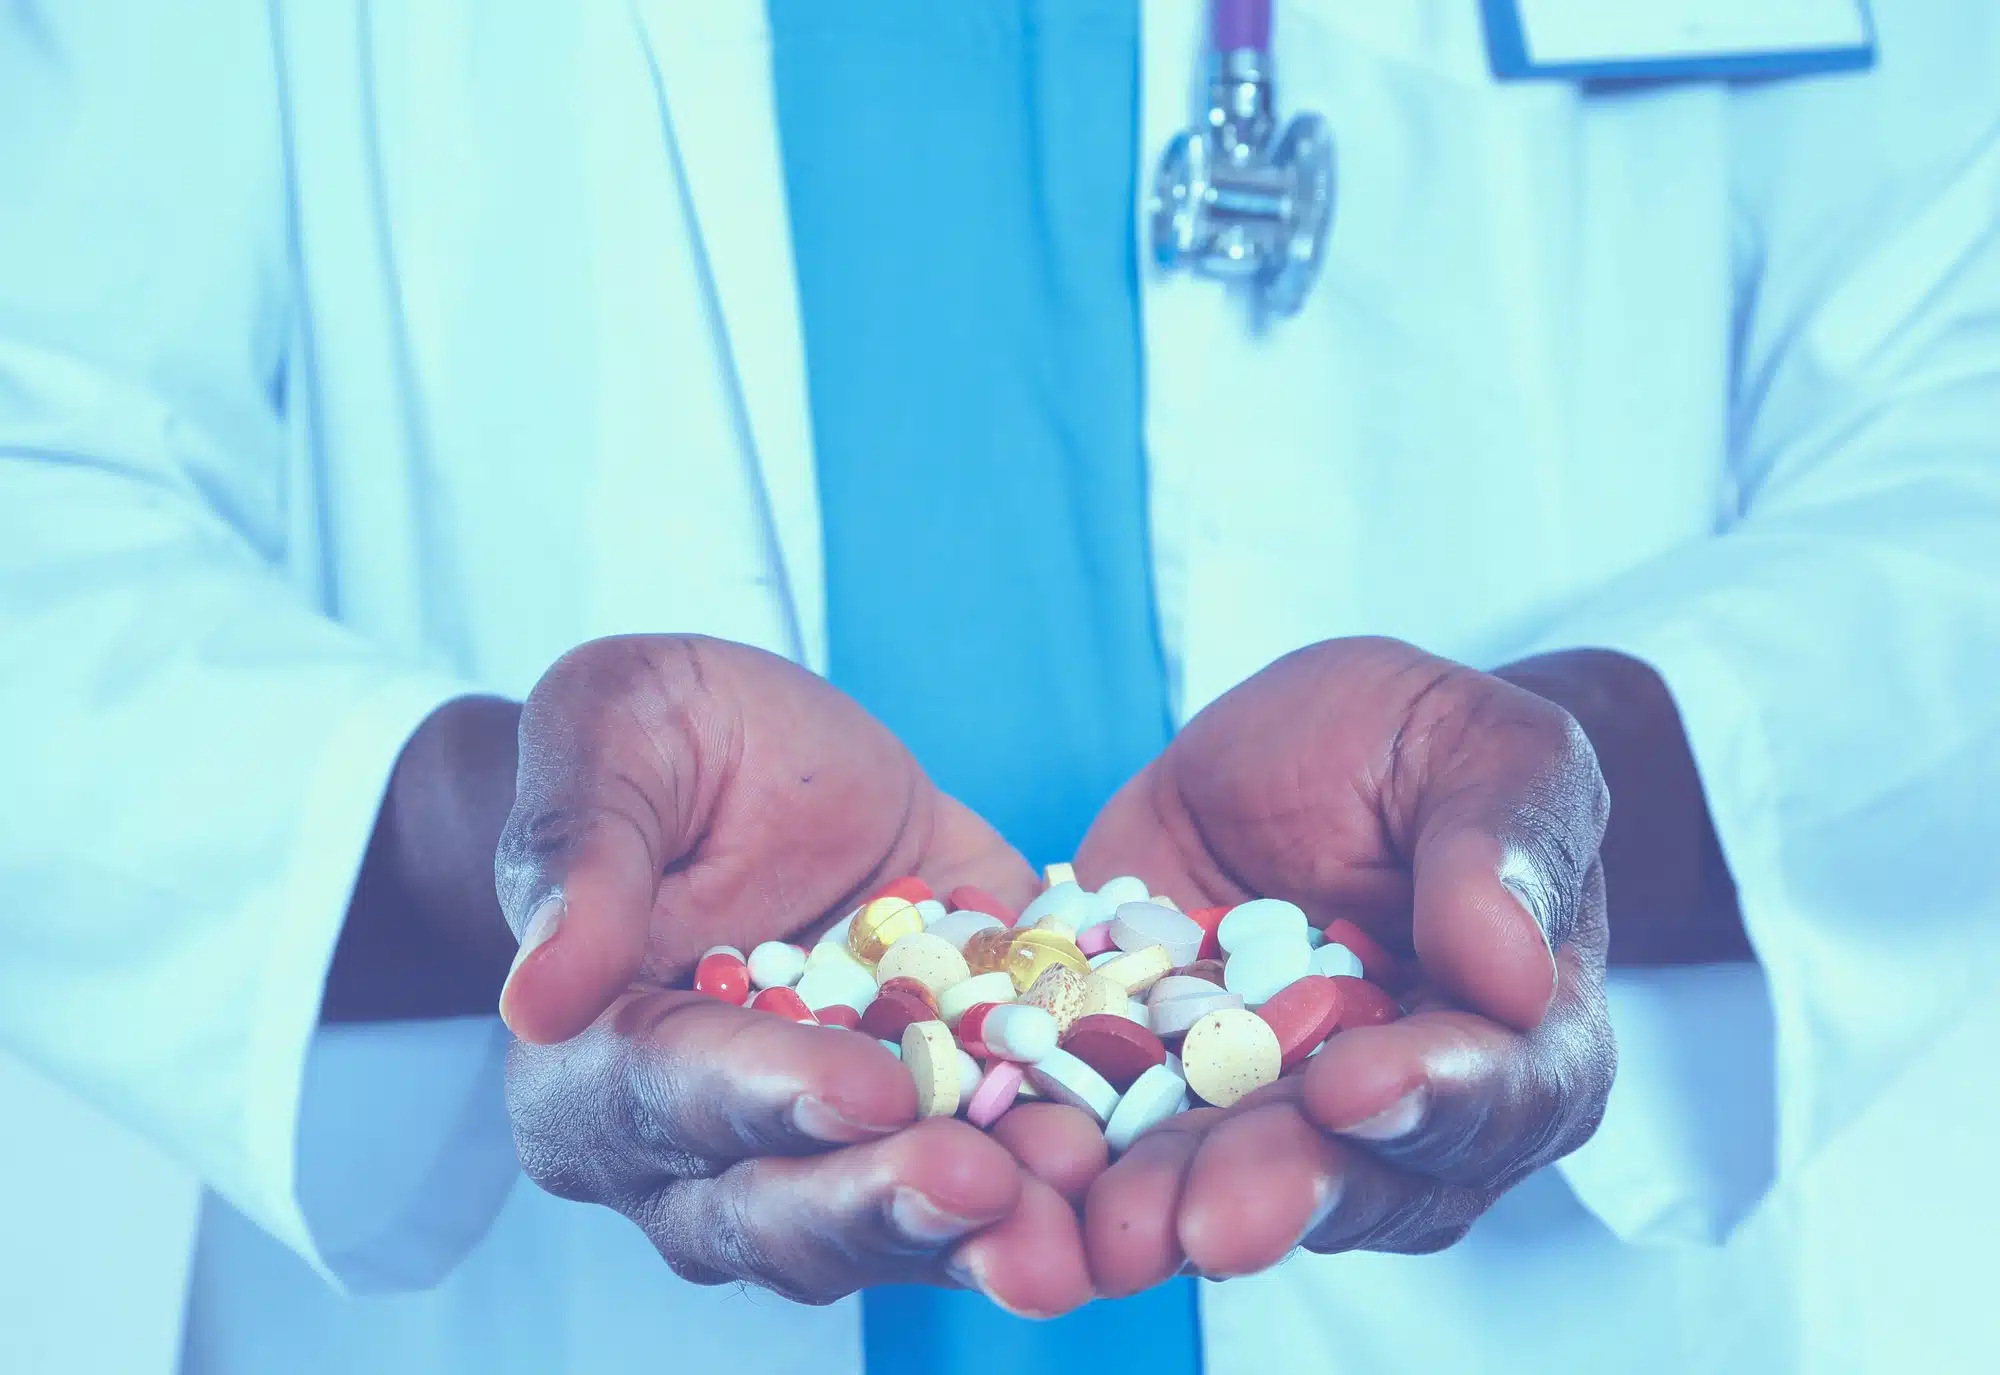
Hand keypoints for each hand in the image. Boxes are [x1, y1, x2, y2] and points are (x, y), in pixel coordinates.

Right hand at [495, 635, 1098, 1311]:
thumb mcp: (609, 734)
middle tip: (982, 1183)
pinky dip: (1061, 1183)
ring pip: (892, 1228)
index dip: (768, 1097)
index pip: (673, 1095)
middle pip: (780, 1207)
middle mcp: (703, 1145)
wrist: (766, 761)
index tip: (864, 1090)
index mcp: (595, 1059)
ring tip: (1073, 1207)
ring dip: (986, 1230)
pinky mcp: (938, 1119)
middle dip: (885, 1204)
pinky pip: (996, 1172)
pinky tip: (1131, 1168)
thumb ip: (579, 851)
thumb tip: (537, 993)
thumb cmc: (659, 738)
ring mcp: (829, 1147)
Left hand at [1074, 637, 1615, 1291]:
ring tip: (1118, 1229)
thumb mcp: (1487, 750)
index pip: (1500, 1090)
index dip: (1431, 1100)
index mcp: (1518, 1036)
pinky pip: (1120, 1134)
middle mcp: (1403, 1108)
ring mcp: (1275, 1109)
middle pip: (1363, 1172)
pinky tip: (1029, 1170)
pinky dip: (1079, 1160)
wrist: (1293, 745)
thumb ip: (1506, 847)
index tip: (1355, 1091)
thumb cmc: (1420, 742)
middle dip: (1284, 1192)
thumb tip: (1516, 974)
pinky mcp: (1161, 1085)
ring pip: (1237, 1179)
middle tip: (1214, 1221)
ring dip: (1176, 1206)